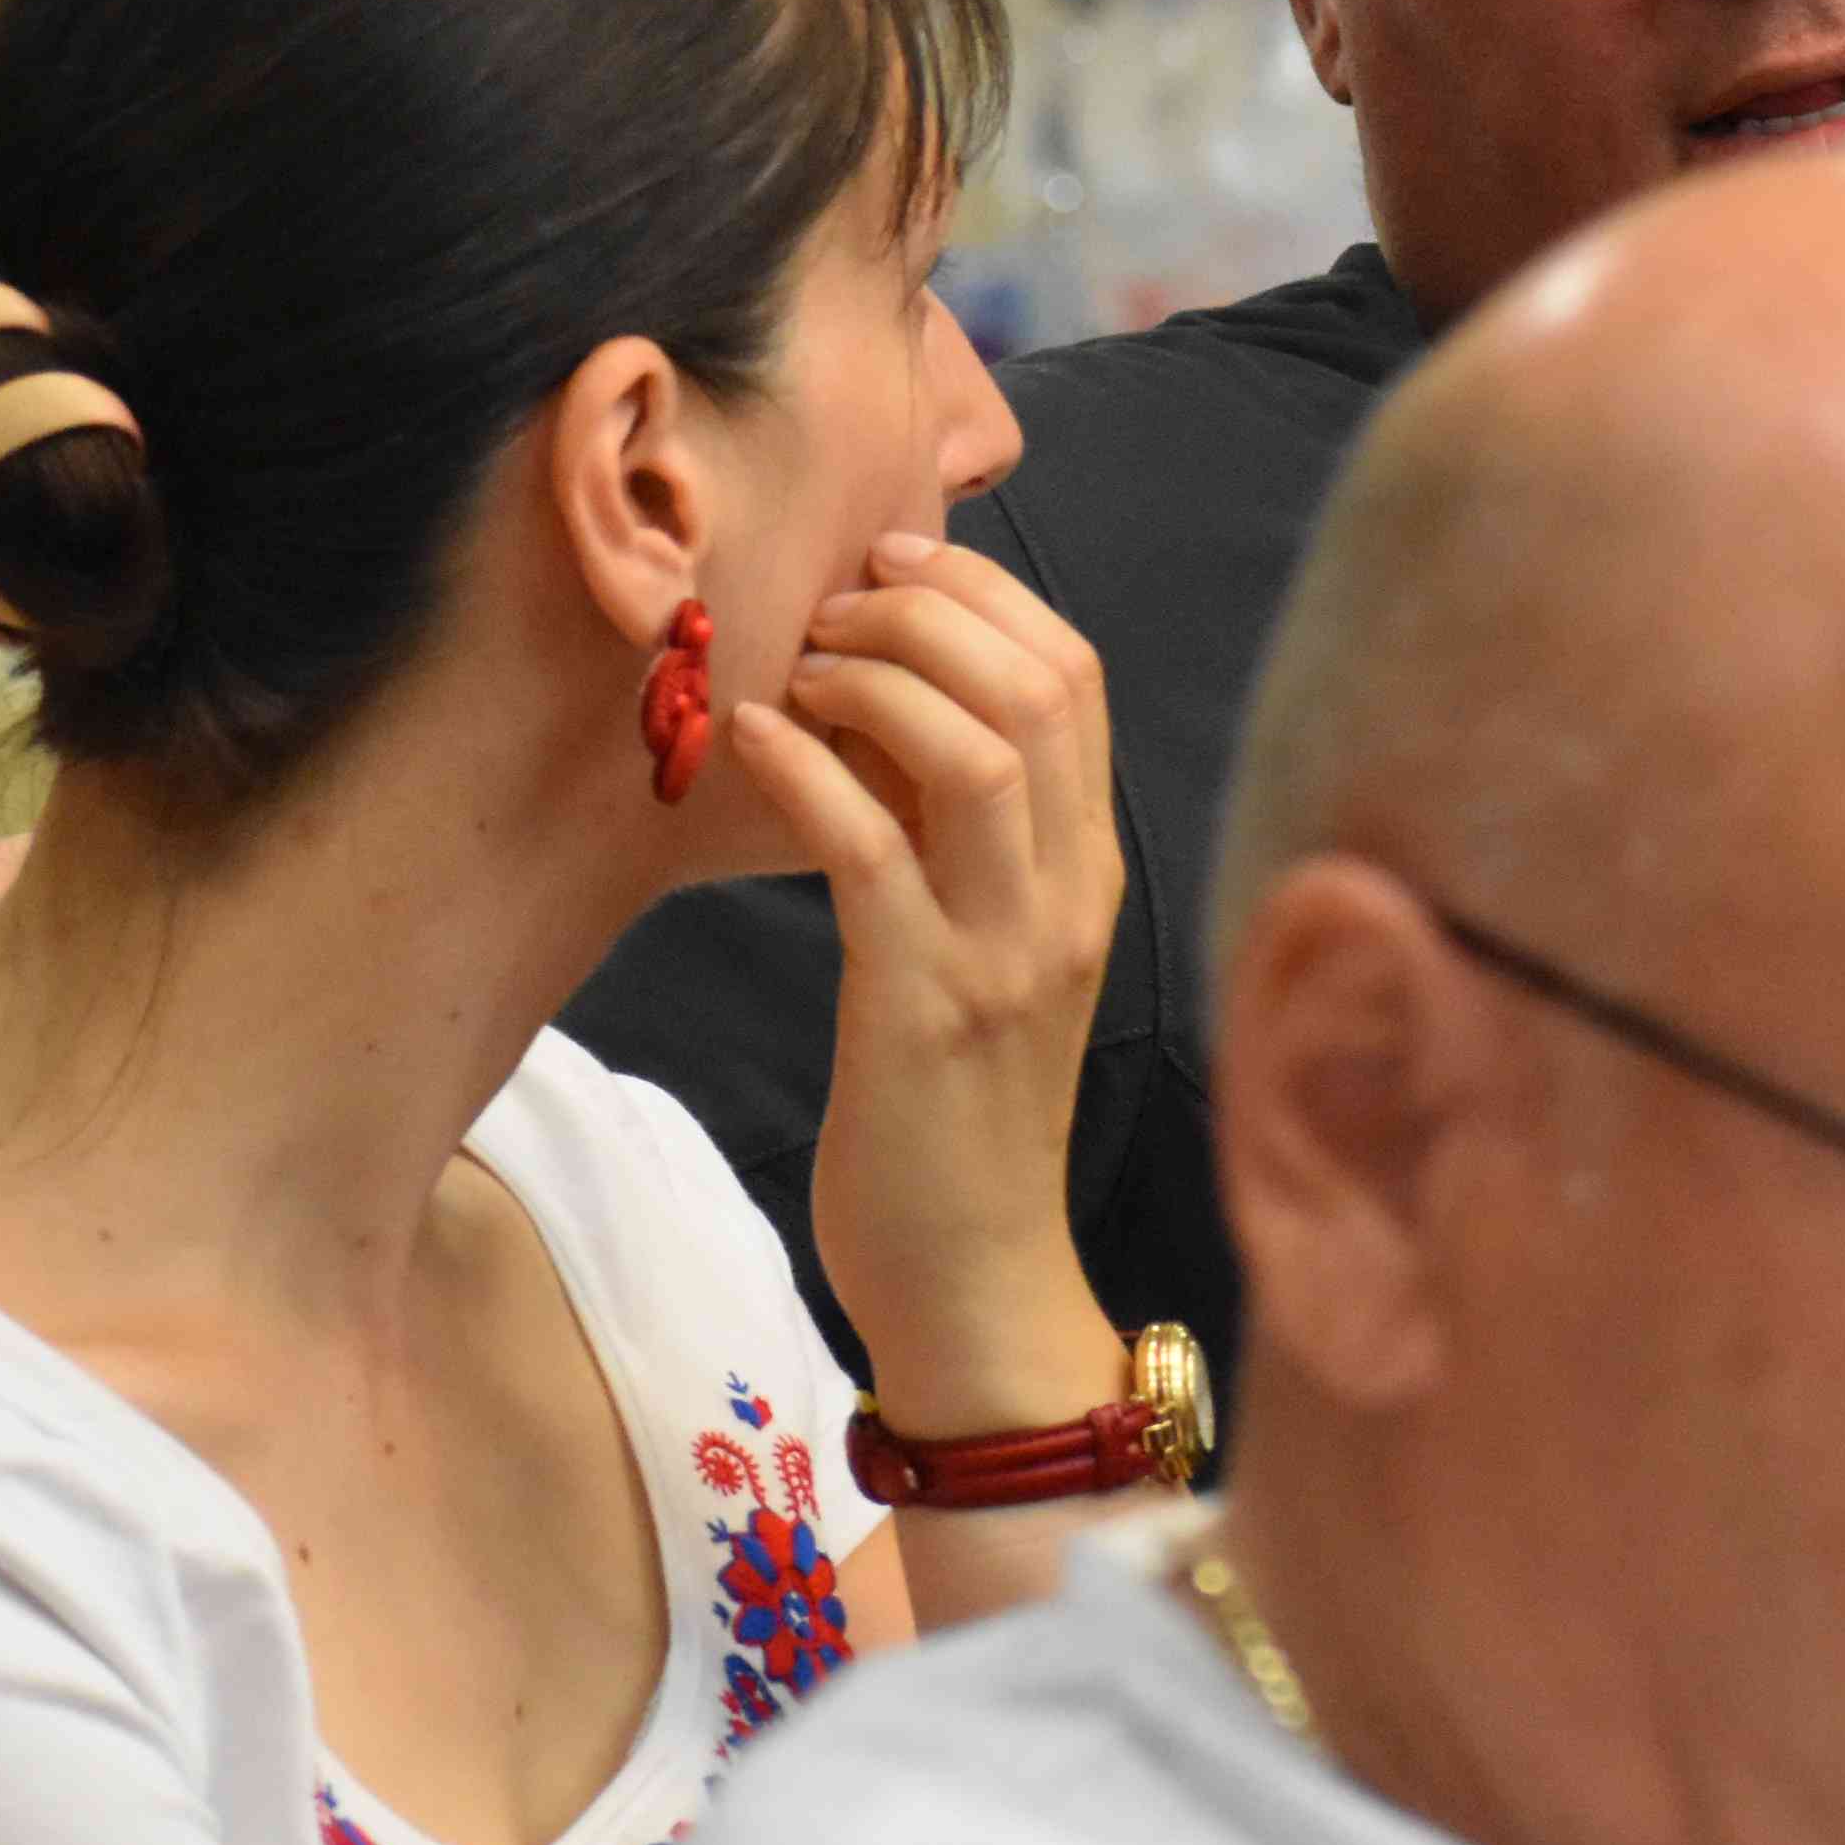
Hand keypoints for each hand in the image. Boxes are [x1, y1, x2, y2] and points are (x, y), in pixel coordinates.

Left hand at [747, 533, 1129, 1437]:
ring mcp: (1003, 954)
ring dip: (870, 679)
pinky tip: (751, 742)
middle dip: (926, 611)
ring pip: (972, 752)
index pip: (1080, 678)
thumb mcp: (1000, 952)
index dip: (987, 595)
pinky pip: (868, 847)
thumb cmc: (962, 1112)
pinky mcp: (920, 1008)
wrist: (975, 1279)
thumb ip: (974, 840)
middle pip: (1036, 689)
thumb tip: (890, 704)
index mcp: (1093, 874)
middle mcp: (1067, 899)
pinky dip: (805, 771)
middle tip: (833, 604)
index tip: (897, 564)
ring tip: (795, 672)